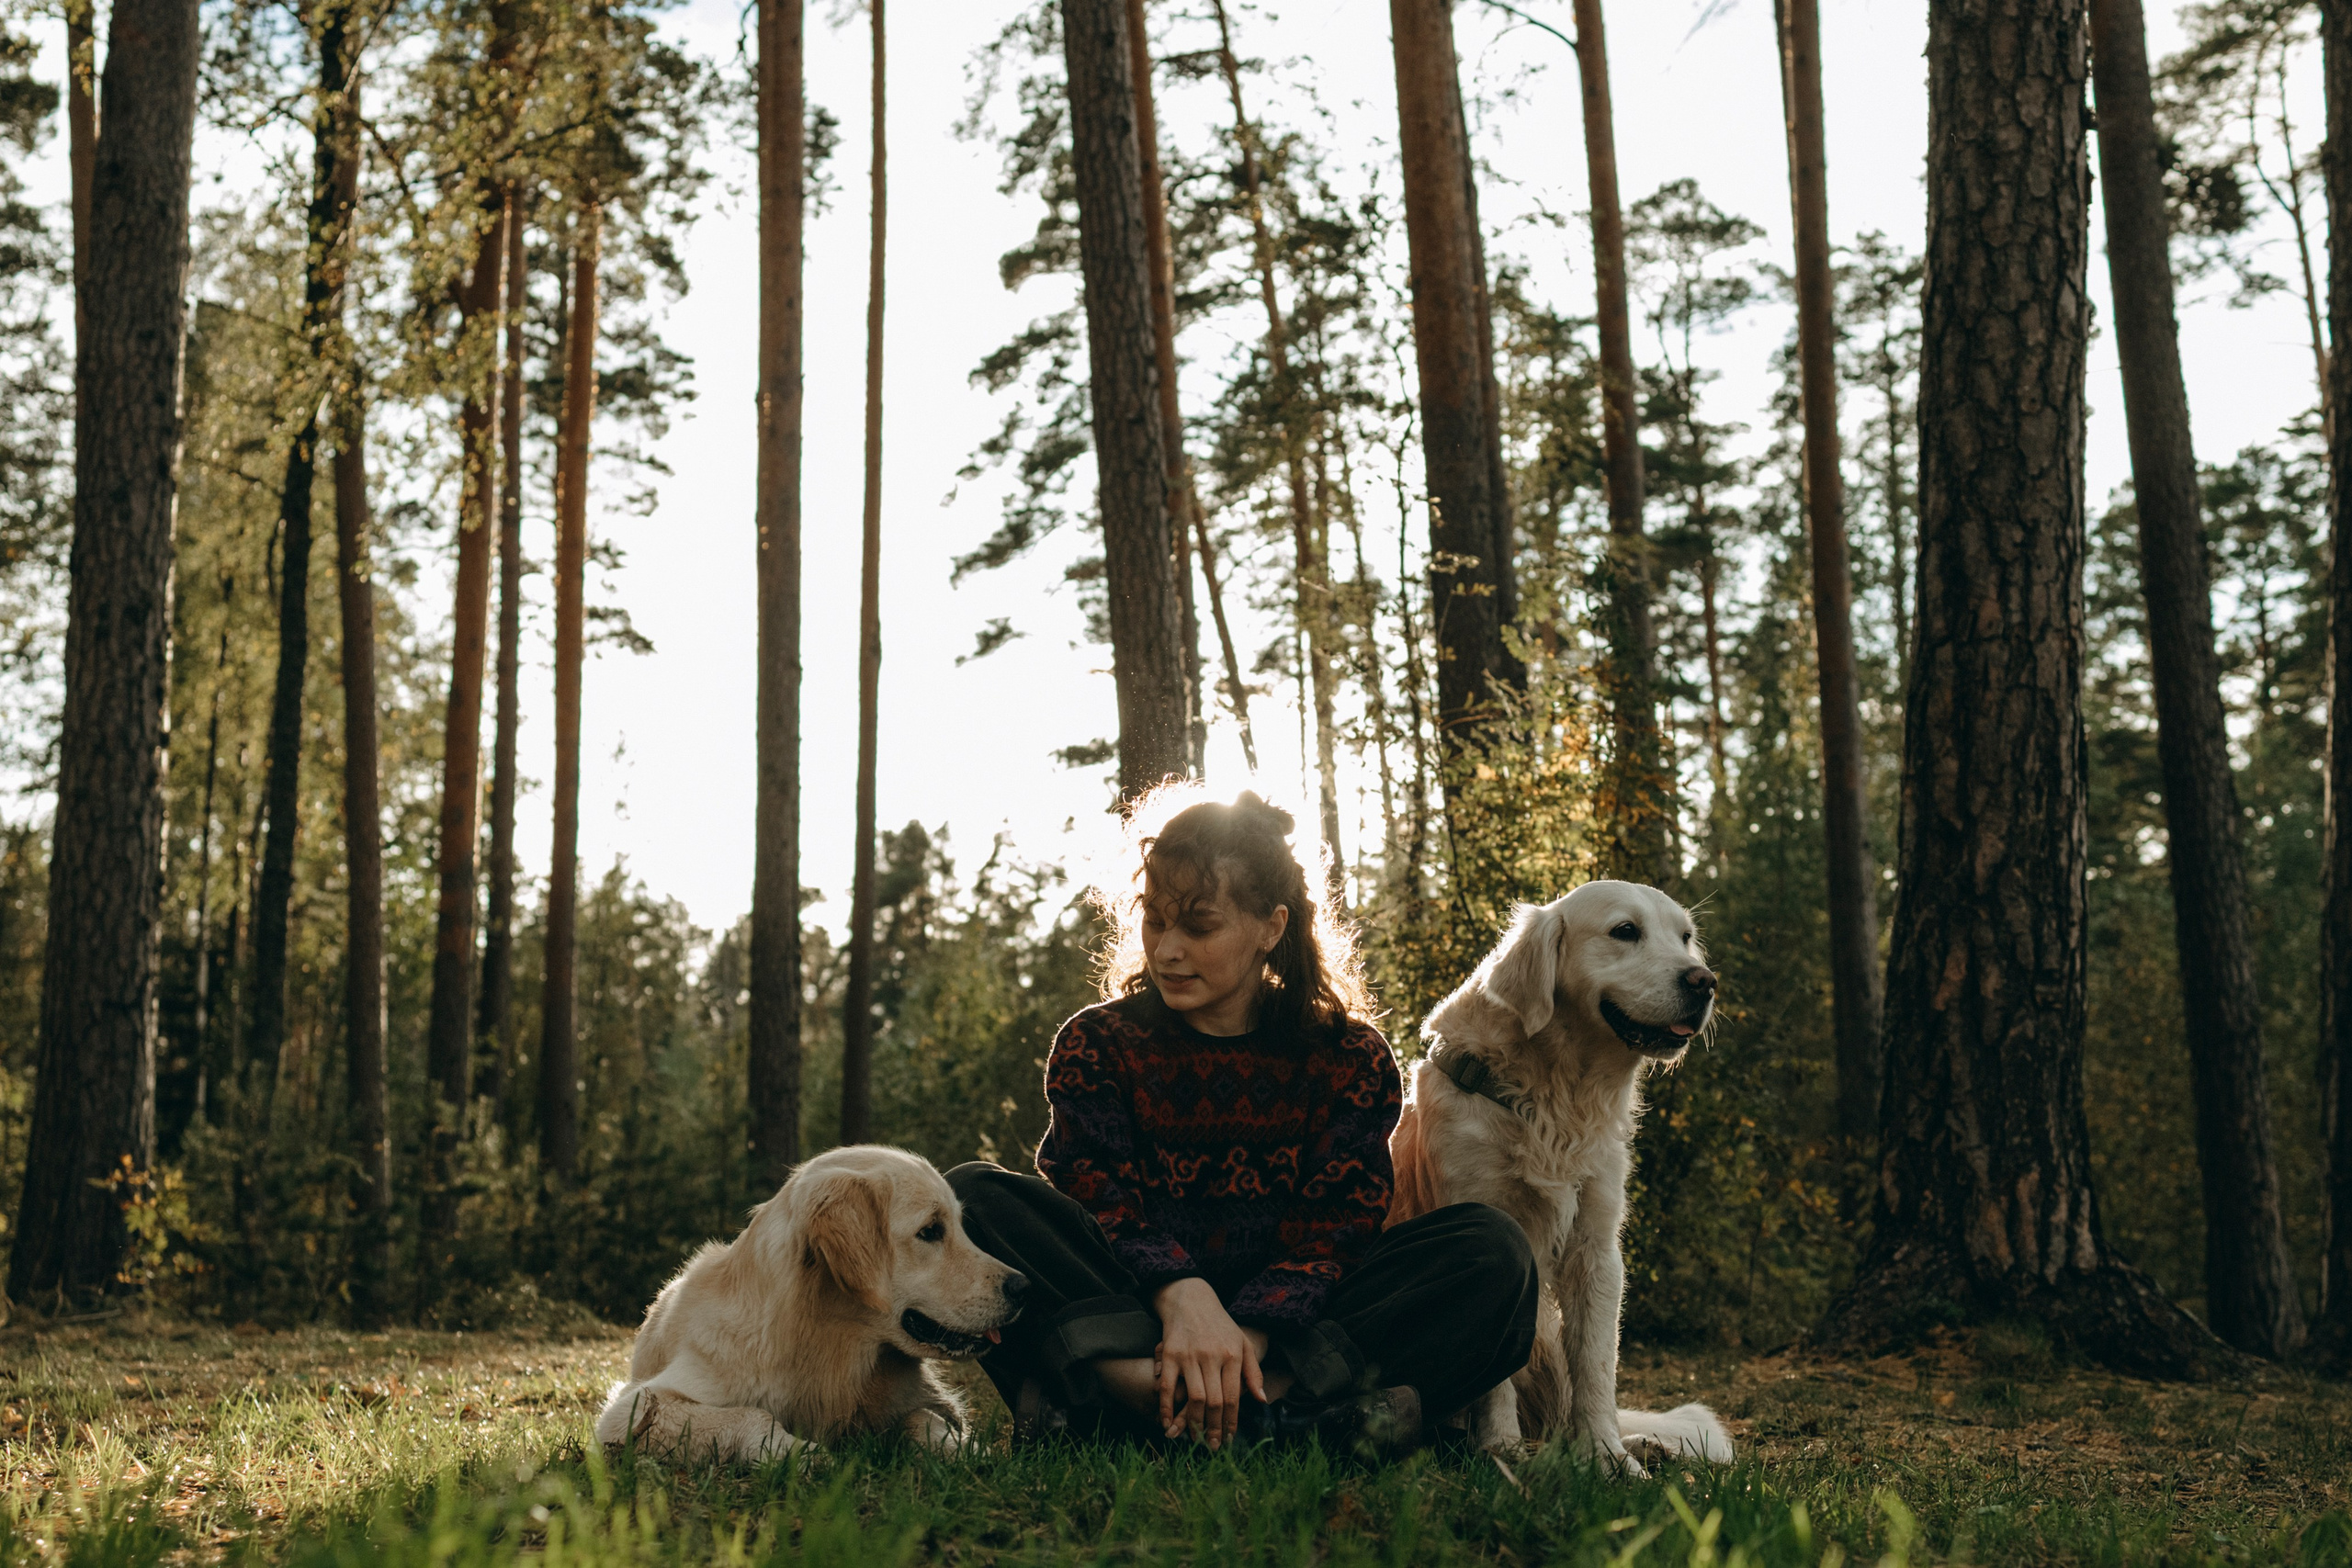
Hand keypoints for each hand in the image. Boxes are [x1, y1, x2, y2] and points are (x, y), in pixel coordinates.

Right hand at [1150, 1278, 1268, 1449]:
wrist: (1191, 1299)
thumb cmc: (1221, 1325)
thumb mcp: (1243, 1343)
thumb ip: (1253, 1372)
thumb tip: (1260, 1400)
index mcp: (1233, 1355)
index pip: (1233, 1397)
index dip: (1231, 1422)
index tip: (1230, 1439)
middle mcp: (1212, 1356)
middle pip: (1214, 1402)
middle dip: (1214, 1429)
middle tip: (1213, 1446)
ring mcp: (1189, 1355)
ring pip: (1193, 1398)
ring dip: (1193, 1423)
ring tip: (1195, 1439)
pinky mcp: (1170, 1353)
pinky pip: (1168, 1387)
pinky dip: (1166, 1408)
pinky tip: (1167, 1423)